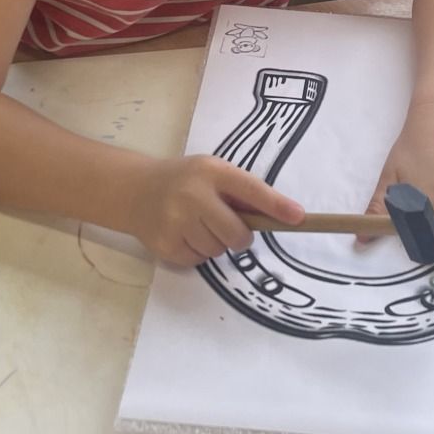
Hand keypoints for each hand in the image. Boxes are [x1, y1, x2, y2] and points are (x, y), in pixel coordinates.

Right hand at [129, 155, 302, 268]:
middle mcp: (193, 196)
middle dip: (240, 236)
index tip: (299, 217)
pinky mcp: (166, 245)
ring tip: (198, 225)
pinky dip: (198, 253)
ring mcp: (176, 222)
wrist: (135, 190)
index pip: (251, 190)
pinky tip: (185, 235)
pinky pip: (199, 261)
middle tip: (228, 226)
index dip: (276, 206)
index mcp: (211, 172)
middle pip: (237, 234)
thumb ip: (242, 191)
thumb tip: (284, 215)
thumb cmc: (185, 180)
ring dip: (216, 243)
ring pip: (218, 251)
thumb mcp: (212, 172)